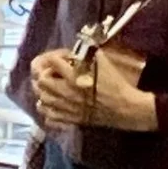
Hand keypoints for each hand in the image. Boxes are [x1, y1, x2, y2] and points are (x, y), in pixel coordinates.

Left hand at [33, 45, 155, 131]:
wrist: (127, 108)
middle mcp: (66, 93)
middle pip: (40, 81)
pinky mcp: (70, 120)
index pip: (51, 61)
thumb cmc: (116, 84)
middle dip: (43, 73)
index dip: (54, 56)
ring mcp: (67, 108)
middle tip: (52, 71)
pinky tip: (52, 104)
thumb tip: (78, 48)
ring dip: (43, 91)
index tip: (63, 58)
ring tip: (50, 87)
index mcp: (74, 77)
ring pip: (41, 99)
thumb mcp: (104, 62)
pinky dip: (47, 110)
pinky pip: (48, 117)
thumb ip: (87, 54)